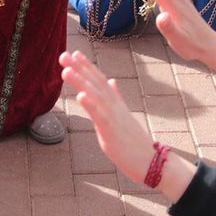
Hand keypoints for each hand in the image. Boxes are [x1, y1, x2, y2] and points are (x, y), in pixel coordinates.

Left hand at [59, 50, 151, 182]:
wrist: (151, 162)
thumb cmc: (135, 142)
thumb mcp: (123, 116)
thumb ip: (116, 98)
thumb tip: (112, 81)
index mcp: (116, 103)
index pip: (101, 80)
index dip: (87, 66)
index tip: (74, 53)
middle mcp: (115, 107)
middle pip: (96, 83)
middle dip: (80, 68)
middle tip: (64, 54)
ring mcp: (114, 118)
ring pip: (96, 95)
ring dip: (81, 81)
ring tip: (65, 70)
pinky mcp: (112, 132)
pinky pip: (100, 116)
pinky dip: (90, 104)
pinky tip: (79, 96)